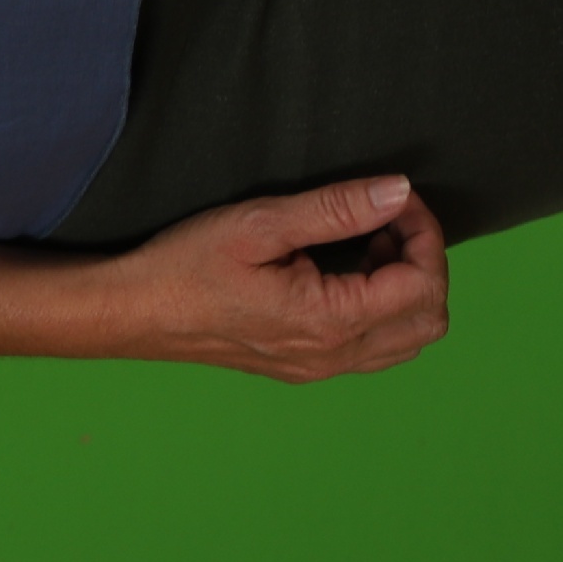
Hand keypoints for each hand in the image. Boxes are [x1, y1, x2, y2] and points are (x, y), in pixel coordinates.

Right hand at [97, 176, 451, 381]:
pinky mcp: (304, 366)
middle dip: (423, 262)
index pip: (423, 284)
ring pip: (408, 339)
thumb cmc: (185, 265)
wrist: (133, 311)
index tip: (396, 198)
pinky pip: (374, 347)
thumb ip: (335, 209)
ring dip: (405, 288)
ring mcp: (320, 368)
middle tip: (386, 221)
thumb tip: (397, 193)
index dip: (425, 233)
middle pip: (429, 318)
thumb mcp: (259, 223)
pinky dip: (381, 308)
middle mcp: (334, 355)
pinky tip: (343, 273)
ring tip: (365, 245)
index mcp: (329, 321)